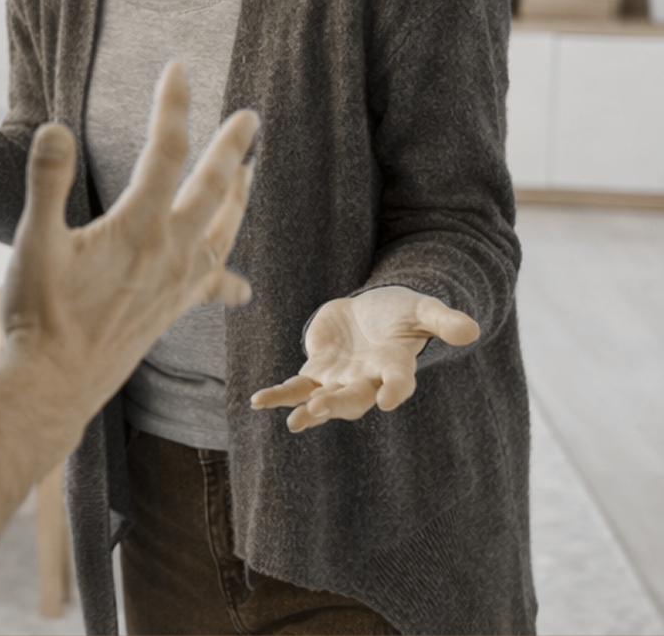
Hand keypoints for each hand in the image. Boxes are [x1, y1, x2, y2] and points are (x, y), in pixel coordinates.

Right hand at [1, 61, 258, 401]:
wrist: (55, 380)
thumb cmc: (39, 311)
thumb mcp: (33, 241)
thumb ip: (48, 181)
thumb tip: (56, 127)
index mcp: (138, 227)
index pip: (165, 152)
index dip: (174, 106)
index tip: (180, 69)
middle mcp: (170, 251)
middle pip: (213, 188)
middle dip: (232, 147)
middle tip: (250, 118)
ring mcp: (177, 283)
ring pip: (225, 231)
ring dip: (240, 198)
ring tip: (251, 174)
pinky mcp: (174, 309)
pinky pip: (214, 283)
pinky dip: (229, 275)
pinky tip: (240, 283)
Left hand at [250, 286, 479, 431]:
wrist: (375, 311)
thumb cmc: (403, 311)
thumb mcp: (424, 309)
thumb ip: (444, 320)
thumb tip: (472, 329)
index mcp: (395, 365)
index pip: (398, 382)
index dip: (395, 390)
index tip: (389, 401)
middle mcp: (367, 378)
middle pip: (354, 397)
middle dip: (337, 404)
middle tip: (318, 410)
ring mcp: (341, 377)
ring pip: (323, 398)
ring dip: (307, 409)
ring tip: (293, 421)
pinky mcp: (318, 369)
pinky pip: (296, 386)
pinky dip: (279, 394)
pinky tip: (258, 401)